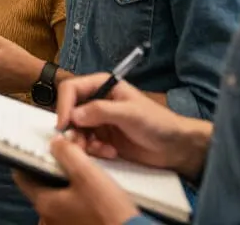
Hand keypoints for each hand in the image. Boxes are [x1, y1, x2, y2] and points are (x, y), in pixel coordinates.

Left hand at [13, 136, 140, 224]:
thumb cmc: (109, 211)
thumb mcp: (88, 174)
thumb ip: (67, 153)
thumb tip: (54, 142)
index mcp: (44, 203)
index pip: (22, 176)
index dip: (28, 158)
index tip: (39, 147)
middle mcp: (47, 217)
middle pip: (41, 184)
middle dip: (53, 167)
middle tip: (68, 155)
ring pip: (58, 195)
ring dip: (67, 181)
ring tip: (84, 168)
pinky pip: (71, 207)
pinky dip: (77, 195)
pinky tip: (92, 188)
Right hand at [55, 74, 209, 178]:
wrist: (175, 147)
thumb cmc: (157, 123)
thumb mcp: (130, 113)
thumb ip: (101, 111)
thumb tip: (73, 115)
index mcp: (102, 85)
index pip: (71, 89)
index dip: (64, 105)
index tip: (65, 124)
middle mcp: (96, 101)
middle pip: (68, 111)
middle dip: (73, 129)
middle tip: (80, 144)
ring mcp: (97, 121)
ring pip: (74, 130)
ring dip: (83, 142)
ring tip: (101, 150)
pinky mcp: (101, 139)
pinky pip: (85, 144)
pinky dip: (93, 151)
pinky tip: (110, 153)